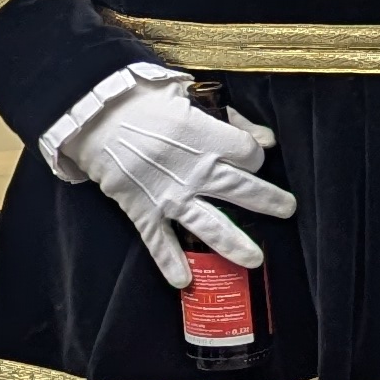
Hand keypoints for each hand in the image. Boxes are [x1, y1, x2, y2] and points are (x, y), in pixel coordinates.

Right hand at [69, 78, 294, 289]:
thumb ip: (231, 119)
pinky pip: (158, 240)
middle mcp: (194, 169)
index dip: (253, 156)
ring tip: (255, 259)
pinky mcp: (142, 208)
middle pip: (243, 189)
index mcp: (207, 137)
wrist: (92, 114)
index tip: (250, 158)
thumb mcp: (189, 97)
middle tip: (286, 209)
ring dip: (234, 244)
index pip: (248, 154)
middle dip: (269, 200)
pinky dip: (168, 261)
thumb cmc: (142, 100)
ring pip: (209, 223)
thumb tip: (266, 139)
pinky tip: (184, 282)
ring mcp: (168, 193)